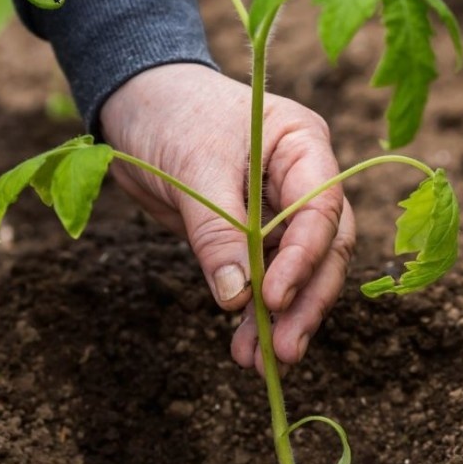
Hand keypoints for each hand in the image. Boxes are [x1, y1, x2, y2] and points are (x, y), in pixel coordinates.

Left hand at [100, 64, 355, 373]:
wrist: (136, 103)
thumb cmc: (170, 114)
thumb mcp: (193, 168)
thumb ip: (218, 232)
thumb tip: (238, 298)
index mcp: (305, 144)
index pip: (322, 208)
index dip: (304, 257)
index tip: (273, 298)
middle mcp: (306, 179)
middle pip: (326, 248)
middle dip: (306, 300)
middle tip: (284, 349)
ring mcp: (284, 209)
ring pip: (302, 271)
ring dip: (283, 317)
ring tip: (260, 361)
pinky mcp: (257, 234)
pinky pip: (267, 278)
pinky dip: (257, 313)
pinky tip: (246, 346)